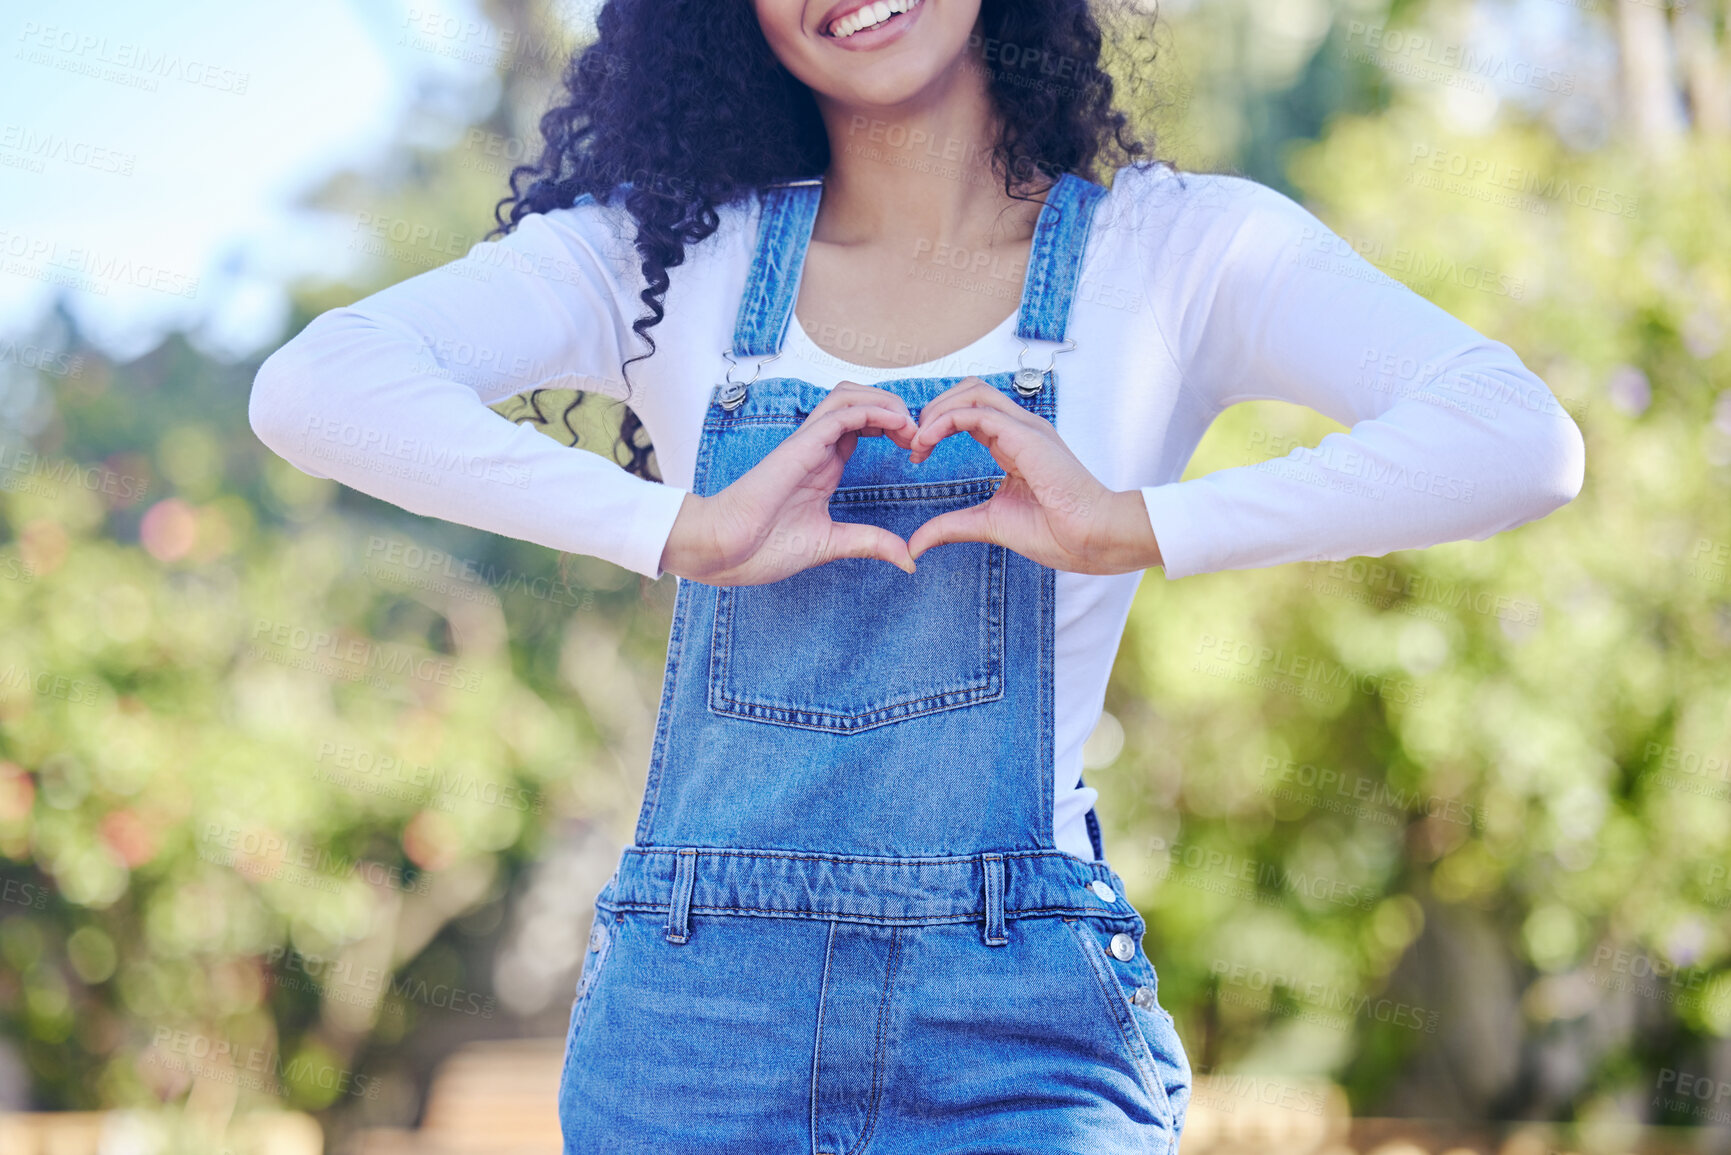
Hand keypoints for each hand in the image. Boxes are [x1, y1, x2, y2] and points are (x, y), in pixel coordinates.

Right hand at [657, 382, 920, 584]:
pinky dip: (874, 411)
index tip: (918, 450)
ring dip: (886, 403)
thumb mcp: (832, 545)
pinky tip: (896, 427)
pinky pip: (841, 413)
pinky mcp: (801, 446)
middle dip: (895, 408)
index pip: (863, 424)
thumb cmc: (762, 547)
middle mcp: (817, 447)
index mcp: (823, 466)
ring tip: (911, 428)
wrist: (723, 550)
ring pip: (850, 396)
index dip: (894, 427)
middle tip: (920, 436)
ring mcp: (808, 443)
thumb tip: (907, 558)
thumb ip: (869, 544)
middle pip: (859, 400)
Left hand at [905, 377, 1162, 574]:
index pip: (970, 411)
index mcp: (1014, 443)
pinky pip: (976, 412)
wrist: (1091, 539)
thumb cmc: (1055, 532)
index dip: (937, 424)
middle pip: (969, 390)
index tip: (916, 454)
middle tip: (913, 442)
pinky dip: (945, 421)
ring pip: (972, 391)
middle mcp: (1020, 428)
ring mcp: (1025, 427)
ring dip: (937, 410)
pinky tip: (928, 442)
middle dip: (934, 408)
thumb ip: (950, 527)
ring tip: (918, 440)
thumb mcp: (987, 524)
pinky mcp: (1025, 435)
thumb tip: (914, 545)